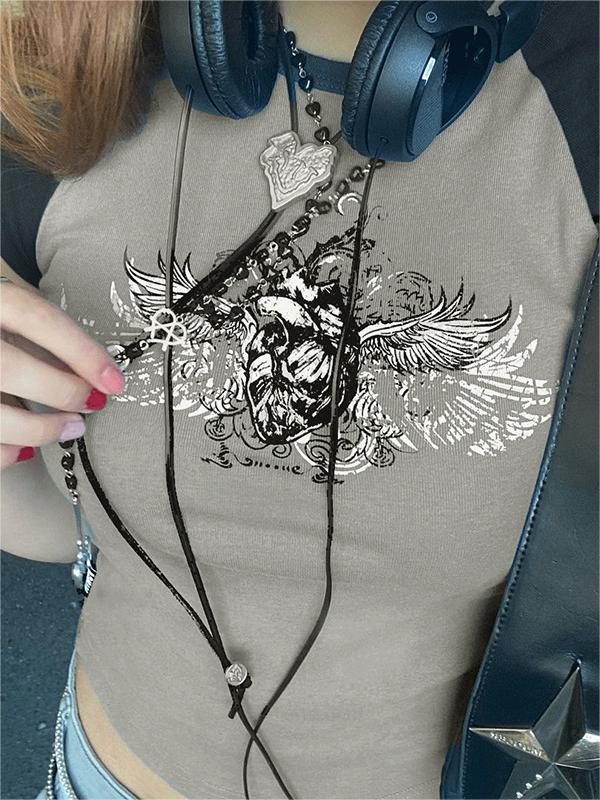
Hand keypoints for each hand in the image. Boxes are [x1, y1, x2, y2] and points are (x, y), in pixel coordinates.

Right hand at [0, 276, 124, 468]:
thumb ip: (41, 339)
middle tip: (92, 404)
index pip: (38, 319)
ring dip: (38, 428)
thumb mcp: (9, 316)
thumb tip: (95, 373)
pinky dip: (3, 452)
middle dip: (61, 392)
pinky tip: (24, 450)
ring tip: (70, 428)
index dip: (82, 352)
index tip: (114, 381)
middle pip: (11, 367)